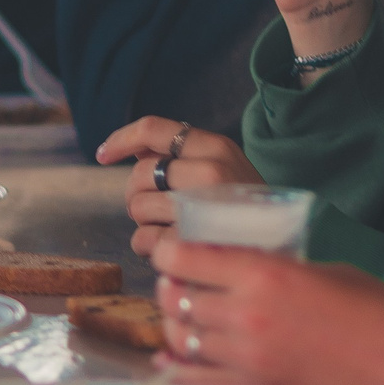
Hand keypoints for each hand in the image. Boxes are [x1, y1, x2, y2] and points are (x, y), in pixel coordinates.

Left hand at [92, 117, 259, 256]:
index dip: (121, 139)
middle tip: (155, 210)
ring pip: (137, 207)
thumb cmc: (245, 213)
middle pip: (139, 174)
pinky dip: (146, 247)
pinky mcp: (191, 242)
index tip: (103, 154)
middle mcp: (209, 171)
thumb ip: (184, 156)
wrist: (279, 255)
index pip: (153, 129)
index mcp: (216, 147)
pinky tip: (167, 249)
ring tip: (168, 230)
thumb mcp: (226, 170)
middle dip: (137, 194)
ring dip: (143, 222)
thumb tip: (135, 146)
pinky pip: (143, 238)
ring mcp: (201, 207)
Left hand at [148, 233, 383, 384]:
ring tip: (178, 317)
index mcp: (264, 275)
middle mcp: (247, 314)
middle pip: (179, 300)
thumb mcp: (325, 269)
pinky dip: (180, 369)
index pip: (189, 260)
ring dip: (175, 326)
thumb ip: (279, 269)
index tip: (168, 252)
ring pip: (185, 339)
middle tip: (173, 283)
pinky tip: (169, 362)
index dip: (169, 254)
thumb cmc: (378, 311)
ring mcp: (250, 356)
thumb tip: (250, 269)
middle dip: (169, 289)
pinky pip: (202, 379)